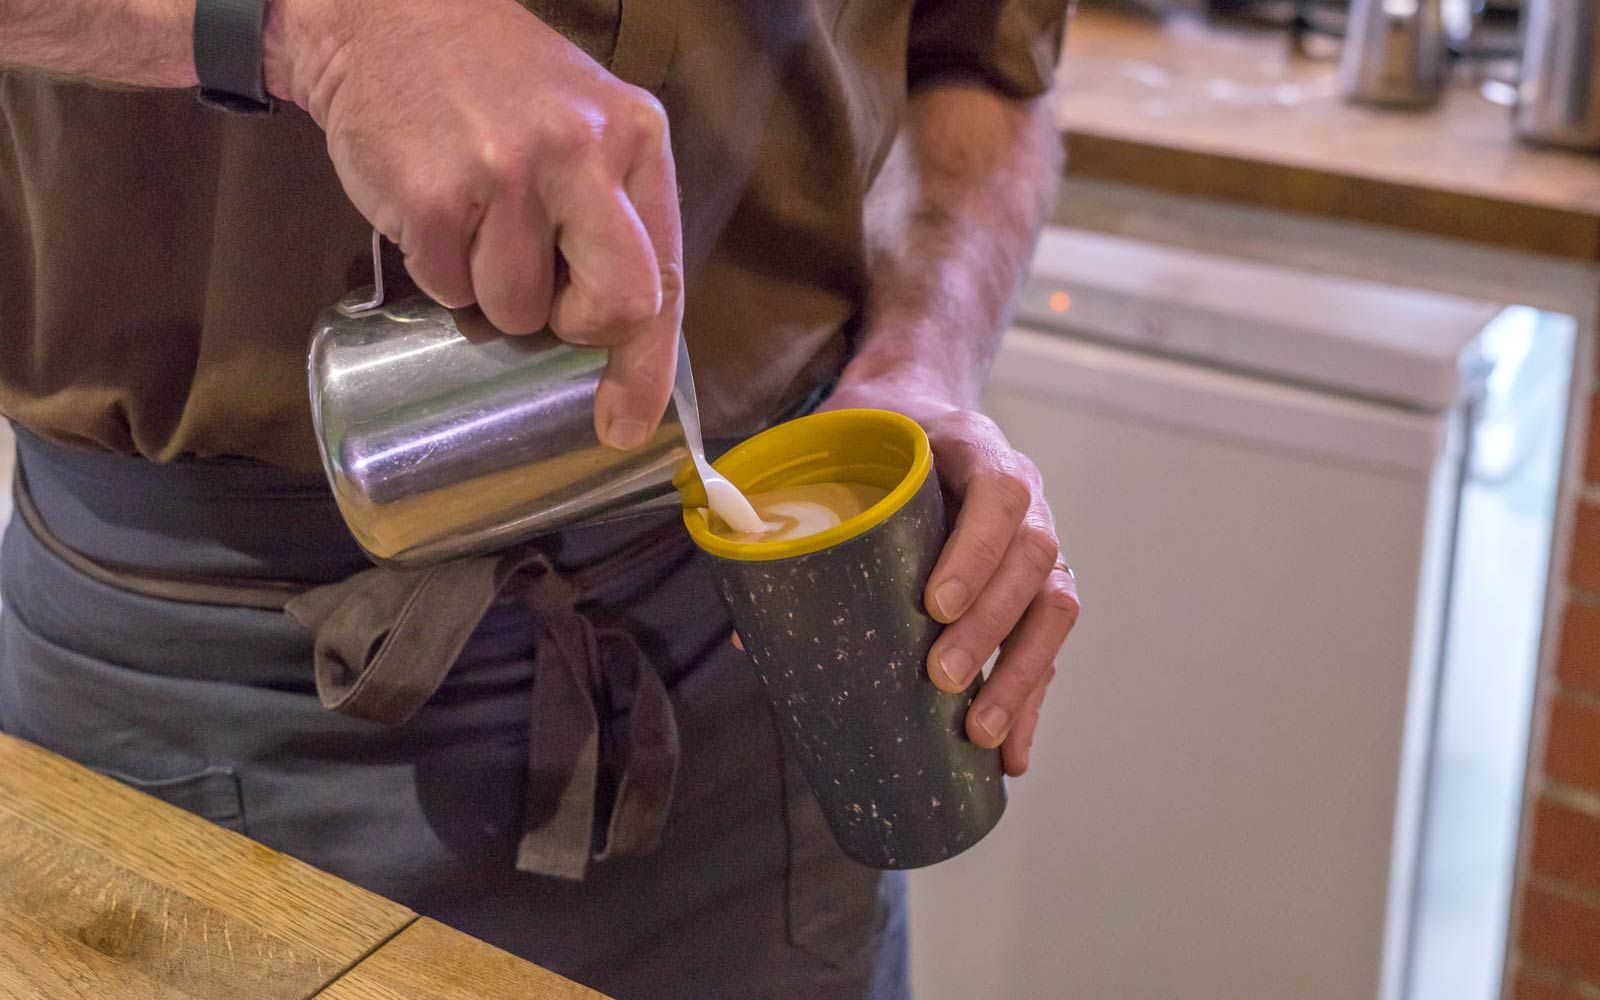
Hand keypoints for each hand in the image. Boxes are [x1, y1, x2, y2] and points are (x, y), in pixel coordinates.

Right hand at [265, 0, 681, 450]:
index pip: (664, 276)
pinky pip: (447, 289)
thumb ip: (616, 217)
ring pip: (517, 310)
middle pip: (616, 306)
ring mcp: (505, 173)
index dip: (646, 364)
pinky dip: (439, 271)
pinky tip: (438, 211)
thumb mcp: (587, 126)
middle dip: (576, 328)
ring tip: (478, 222)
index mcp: (635, 137)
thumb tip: (619, 349)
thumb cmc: (497, 89)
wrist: (387, 19)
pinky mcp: (433, 196)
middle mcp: (580, 151)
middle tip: (544, 302)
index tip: (625, 423)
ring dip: (491, 292)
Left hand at [822, 384, 1078, 776]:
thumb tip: (748, 638)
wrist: (912, 406)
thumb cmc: (868, 437)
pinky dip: (1032, 699)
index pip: (1000, 494)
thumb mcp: (832, 451)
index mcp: (975, 449)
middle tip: (939, 679)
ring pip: (1054, 607)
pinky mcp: (1034, 587)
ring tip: (979, 733)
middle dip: (991, 628)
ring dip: (1022, 674)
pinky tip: (1011, 754)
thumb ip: (792, 522)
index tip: (934, 606)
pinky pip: (1046, 643)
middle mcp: (1024, 494)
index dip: (975, 551)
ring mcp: (1036, 540)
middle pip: (1035, 559)